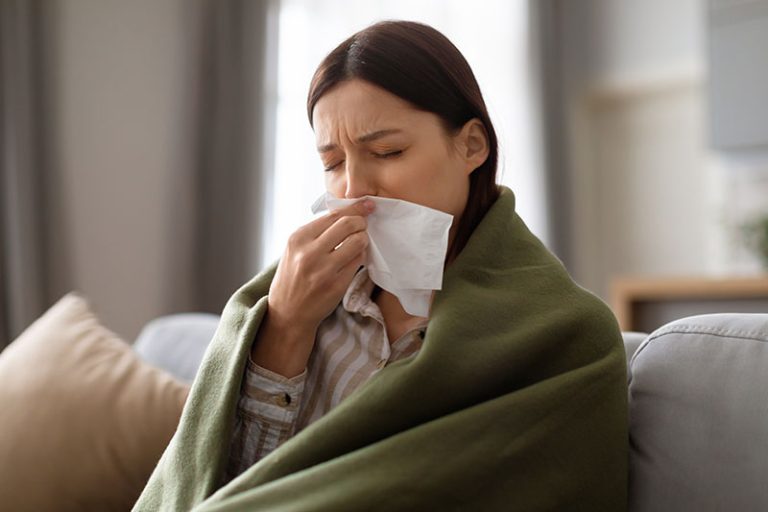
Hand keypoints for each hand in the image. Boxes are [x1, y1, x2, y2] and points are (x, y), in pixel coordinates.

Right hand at [266, 198, 374, 336]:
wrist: (288, 313)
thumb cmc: (293, 278)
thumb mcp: (295, 249)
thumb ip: (316, 232)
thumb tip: (346, 212)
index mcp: (298, 238)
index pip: (333, 214)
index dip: (354, 207)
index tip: (366, 204)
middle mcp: (309, 252)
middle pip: (348, 223)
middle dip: (361, 221)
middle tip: (363, 225)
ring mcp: (324, 269)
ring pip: (358, 241)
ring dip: (363, 239)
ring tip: (359, 242)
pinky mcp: (336, 284)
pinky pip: (358, 261)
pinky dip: (360, 256)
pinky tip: (355, 258)